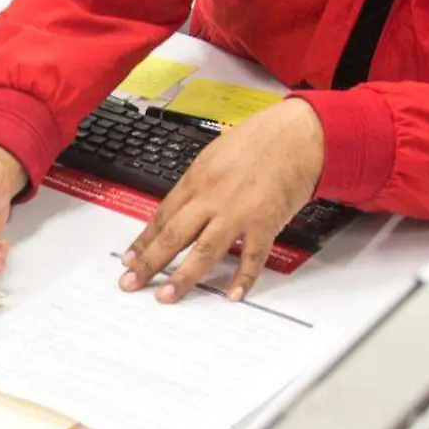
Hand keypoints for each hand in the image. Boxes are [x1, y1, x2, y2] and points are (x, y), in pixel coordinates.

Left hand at [120, 98, 324, 303]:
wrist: (298, 133)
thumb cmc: (260, 139)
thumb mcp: (215, 155)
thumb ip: (198, 184)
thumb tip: (181, 209)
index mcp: (197, 179)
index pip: (162, 216)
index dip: (144, 241)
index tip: (130, 258)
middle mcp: (212, 197)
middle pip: (174, 235)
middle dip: (149, 263)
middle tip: (131, 282)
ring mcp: (238, 211)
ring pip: (205, 250)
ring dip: (184, 276)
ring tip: (167, 296)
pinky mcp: (266, 221)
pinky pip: (252, 256)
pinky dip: (243, 277)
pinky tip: (232, 294)